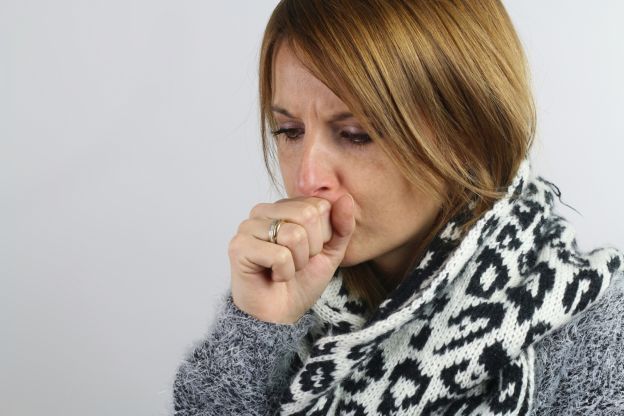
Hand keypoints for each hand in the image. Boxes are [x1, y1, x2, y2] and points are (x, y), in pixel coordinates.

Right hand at [228, 194, 355, 323]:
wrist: (280, 315)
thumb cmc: (301, 281)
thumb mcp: (331, 252)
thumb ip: (342, 225)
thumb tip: (345, 198)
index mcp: (285, 206)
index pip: (319, 205)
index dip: (324, 235)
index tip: (310, 252)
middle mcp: (264, 211)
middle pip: (307, 215)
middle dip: (312, 248)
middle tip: (297, 263)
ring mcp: (248, 226)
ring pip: (294, 234)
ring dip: (298, 263)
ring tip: (285, 270)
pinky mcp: (239, 246)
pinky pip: (279, 255)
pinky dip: (284, 273)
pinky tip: (273, 277)